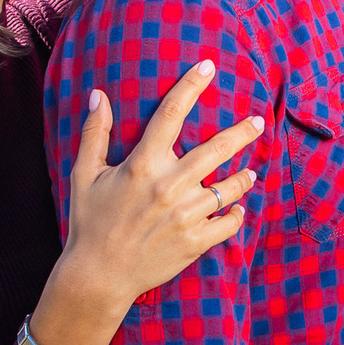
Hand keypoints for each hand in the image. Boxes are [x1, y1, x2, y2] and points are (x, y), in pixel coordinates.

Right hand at [28, 59, 261, 344]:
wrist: (98, 277)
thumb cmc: (89, 223)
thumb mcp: (85, 175)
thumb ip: (95, 134)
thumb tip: (98, 94)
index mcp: (143, 165)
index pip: (171, 114)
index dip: (191, 86)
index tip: (208, 67)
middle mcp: (169, 186)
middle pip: (217, 149)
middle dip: (242, 132)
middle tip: (258, 120)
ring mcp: (186, 216)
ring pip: (229, 188)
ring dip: (244, 177)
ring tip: (251, 172)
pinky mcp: (195, 242)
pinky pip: (229, 223)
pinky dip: (236, 214)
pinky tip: (237, 208)